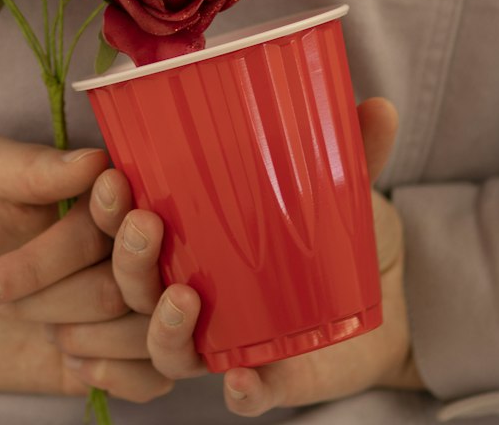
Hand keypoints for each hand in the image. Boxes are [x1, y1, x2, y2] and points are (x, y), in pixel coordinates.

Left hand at [0, 136, 172, 401]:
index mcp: (107, 198)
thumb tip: (96, 161)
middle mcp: (126, 251)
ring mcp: (125, 308)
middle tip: (2, 296)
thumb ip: (36, 167)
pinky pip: (152, 380)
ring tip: (32, 322)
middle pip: (137, 279)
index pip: (133, 216)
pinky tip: (73, 361)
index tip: (95, 212)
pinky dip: (116, 375)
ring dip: (79, 334)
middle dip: (69, 292)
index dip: (123, 224)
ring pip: (142, 332)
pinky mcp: (116, 359)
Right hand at [64, 97, 426, 414]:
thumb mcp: (341, 182)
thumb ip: (354, 147)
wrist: (392, 291)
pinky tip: (244, 379)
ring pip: (168, 348)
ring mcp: (226, 335)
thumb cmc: (340, 226)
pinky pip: (243, 393)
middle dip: (127, 259)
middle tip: (142, 225)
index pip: (124, 220)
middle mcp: (193, 286)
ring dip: (163, 328)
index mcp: (189, 231)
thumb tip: (379, 105)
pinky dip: (243, 391)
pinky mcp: (271, 375)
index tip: (110, 177)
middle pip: (133, 285)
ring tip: (182, 298)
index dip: (106, 206)